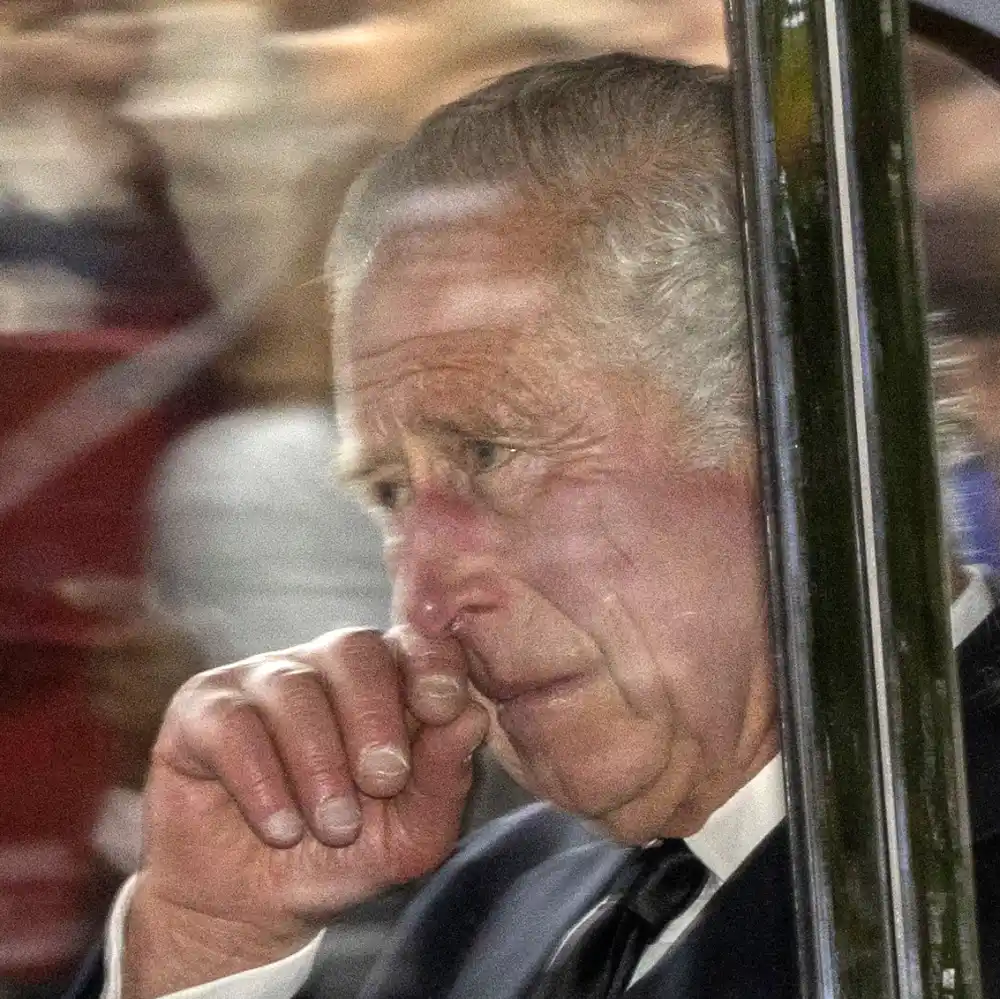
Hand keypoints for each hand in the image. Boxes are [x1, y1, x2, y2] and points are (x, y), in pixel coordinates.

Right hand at [123, 627, 487, 997]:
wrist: (251, 905)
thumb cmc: (341, 854)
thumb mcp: (408, 833)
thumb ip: (442, 777)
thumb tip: (472, 716)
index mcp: (384, 681)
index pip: (412, 642)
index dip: (431, 664)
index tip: (442, 706)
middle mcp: (322, 667)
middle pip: (354, 649)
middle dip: (376, 717)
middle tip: (383, 781)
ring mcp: (260, 681)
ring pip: (294, 688)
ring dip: (320, 764)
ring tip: (333, 827)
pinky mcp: (202, 709)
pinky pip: (234, 723)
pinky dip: (263, 780)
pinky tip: (281, 828)